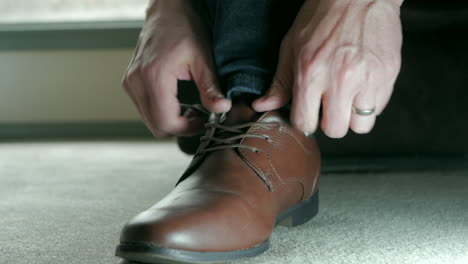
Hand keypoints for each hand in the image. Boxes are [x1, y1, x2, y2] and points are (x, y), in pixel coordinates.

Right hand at [123, 0, 230, 136]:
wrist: (167, 10)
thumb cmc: (185, 29)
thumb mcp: (204, 58)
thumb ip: (211, 88)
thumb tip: (222, 109)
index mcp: (153, 77)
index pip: (166, 122)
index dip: (187, 129)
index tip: (204, 122)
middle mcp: (136, 82)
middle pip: (155, 126)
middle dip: (180, 128)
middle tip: (200, 118)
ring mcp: (130, 83)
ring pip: (149, 120)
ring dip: (171, 121)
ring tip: (191, 109)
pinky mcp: (130, 82)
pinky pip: (145, 109)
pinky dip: (162, 112)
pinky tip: (179, 102)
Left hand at [253, 0, 402, 137]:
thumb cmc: (321, 17)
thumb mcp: (291, 47)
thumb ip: (280, 82)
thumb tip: (261, 106)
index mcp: (311, 73)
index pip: (305, 123)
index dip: (305, 121)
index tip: (308, 112)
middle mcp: (340, 79)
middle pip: (335, 130)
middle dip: (330, 122)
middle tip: (329, 106)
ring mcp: (368, 78)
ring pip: (361, 125)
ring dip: (353, 116)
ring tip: (348, 96)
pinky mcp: (388, 74)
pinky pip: (379, 108)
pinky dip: (370, 103)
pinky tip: (362, 85)